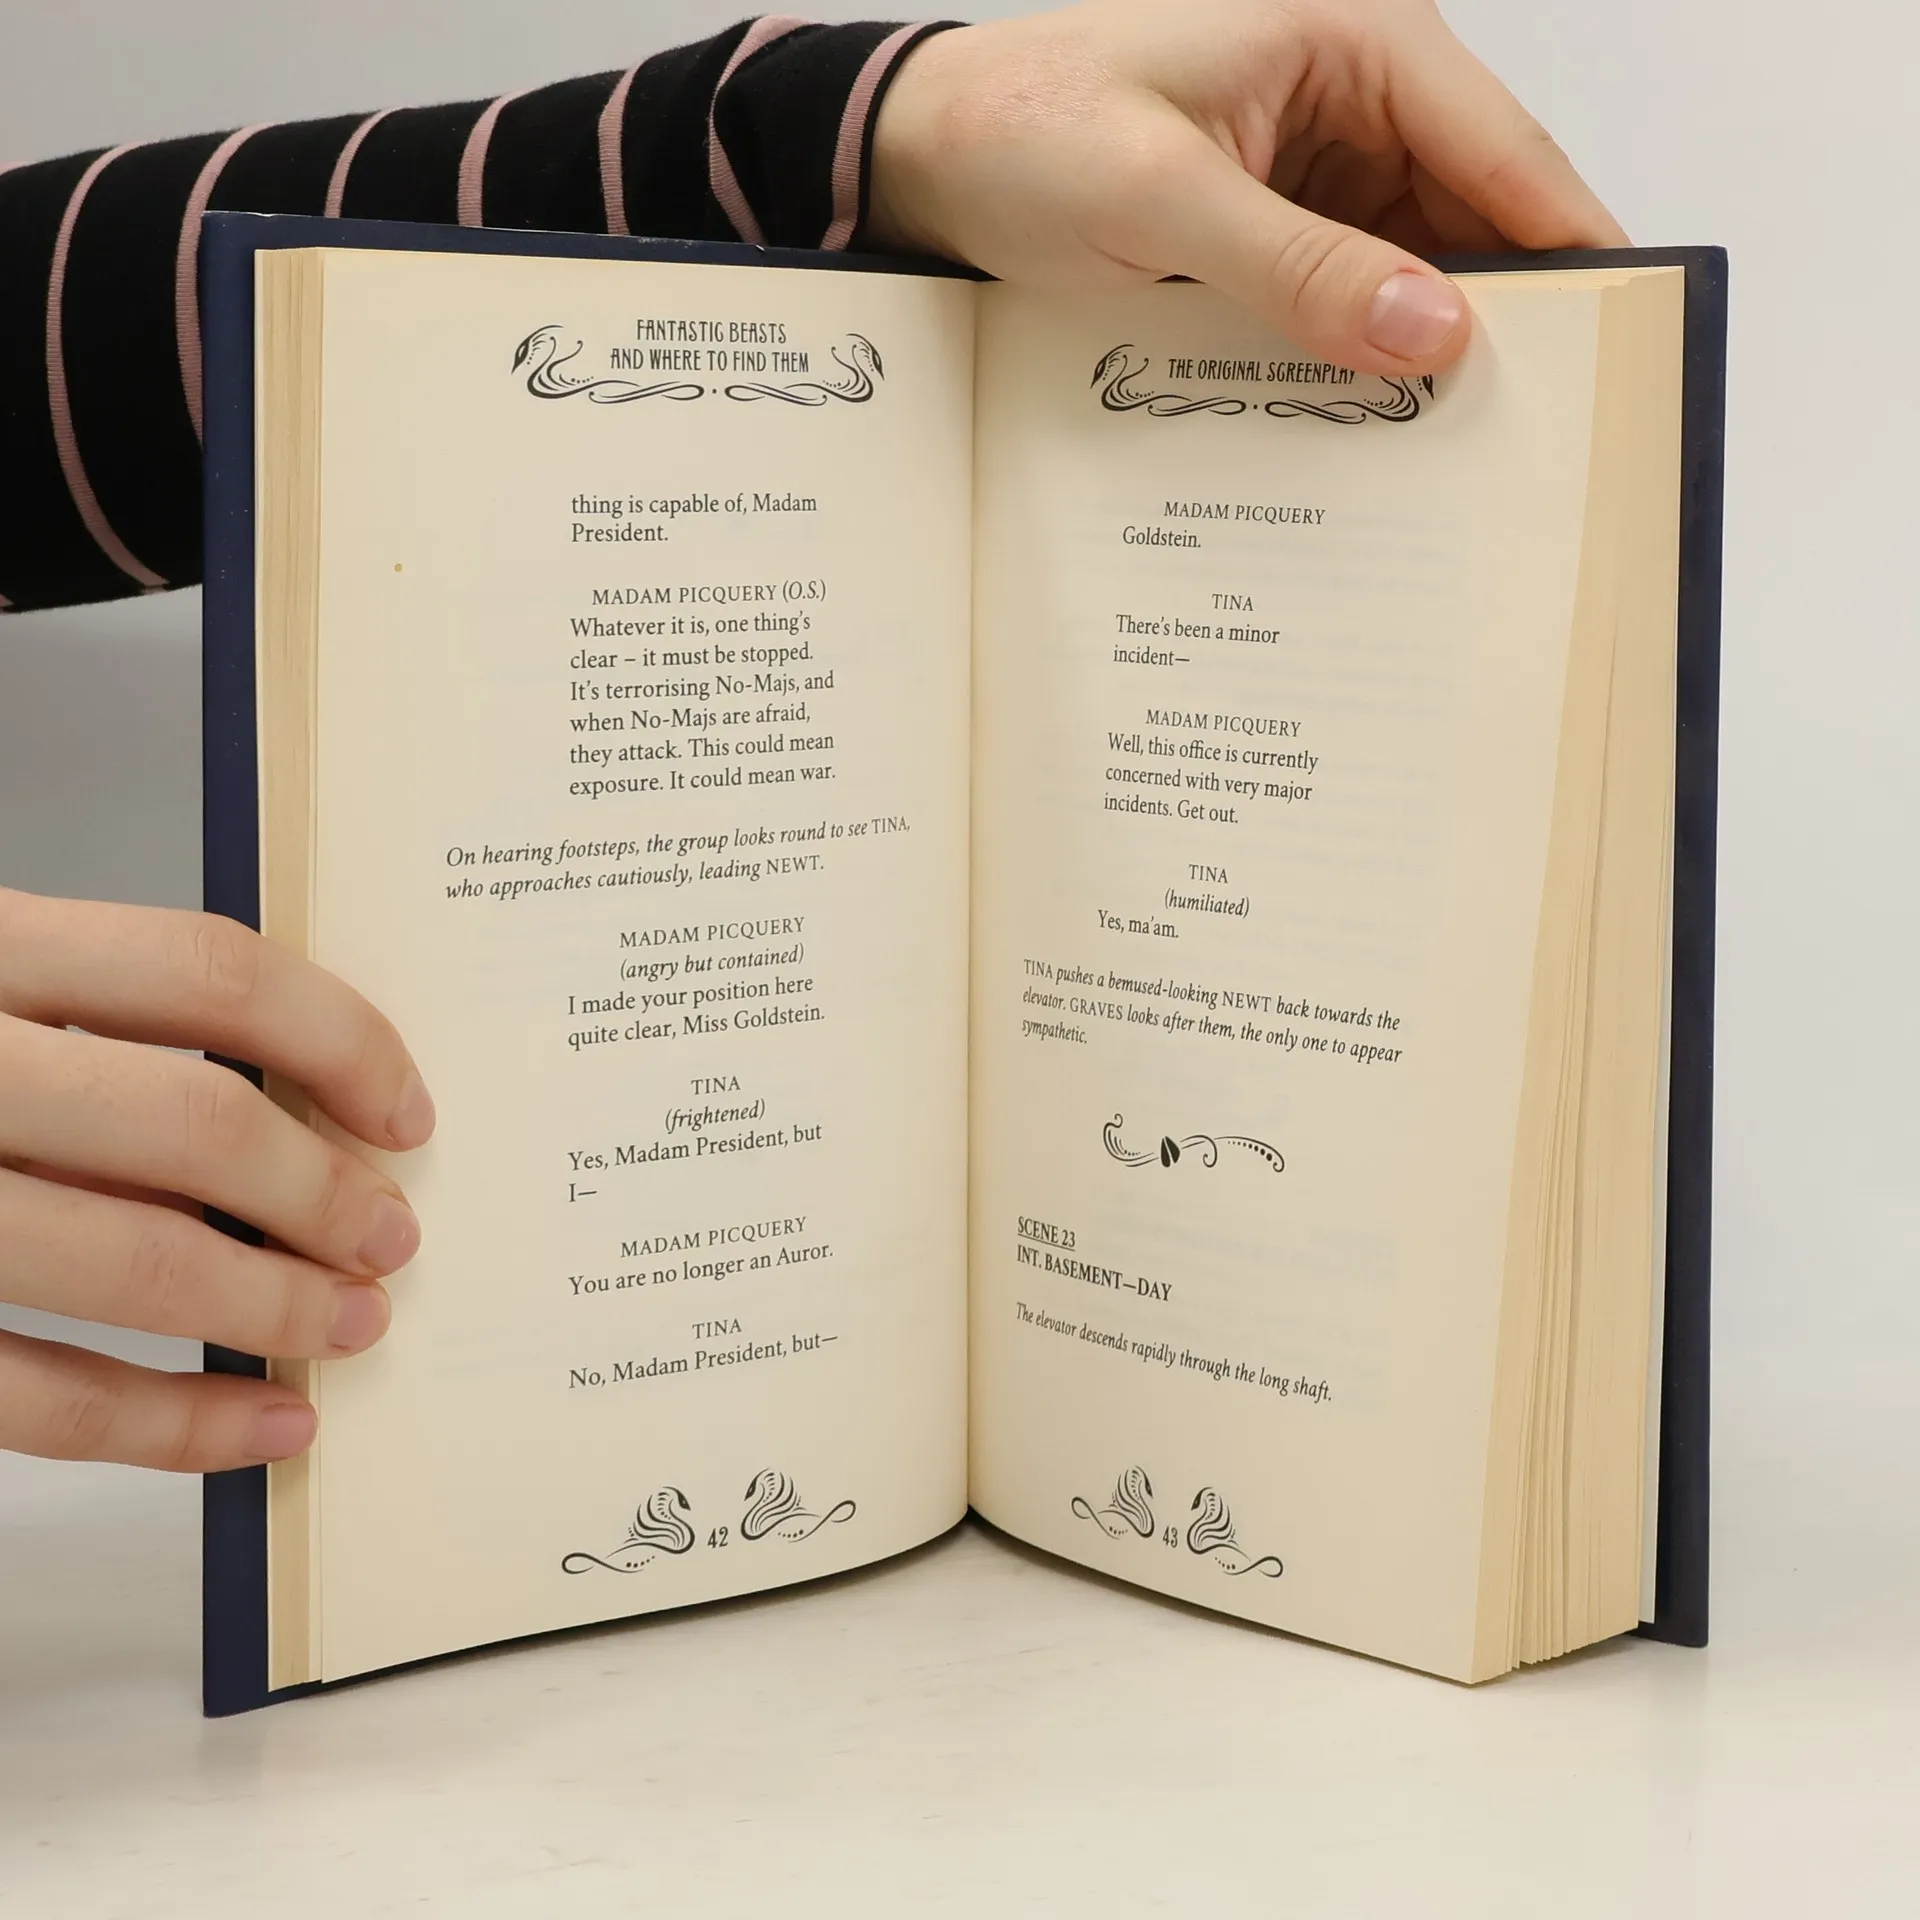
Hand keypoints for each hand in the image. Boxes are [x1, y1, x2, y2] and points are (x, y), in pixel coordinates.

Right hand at [0, 888, 432, 1471]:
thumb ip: (98, 1020)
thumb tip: (306, 1098)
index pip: (205, 971)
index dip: (340, 1042)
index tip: (406, 1109)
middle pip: (191, 1126)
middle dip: (322, 1193)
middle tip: (390, 1237)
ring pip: (130, 1267)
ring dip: (271, 1311)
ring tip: (349, 1328)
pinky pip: (44, 1400)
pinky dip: (178, 1425)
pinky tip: (265, 1427)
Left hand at [870, 0, 1626, 374]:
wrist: (929, 155)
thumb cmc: (1023, 131)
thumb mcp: (1158, 199)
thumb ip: (1295, 265)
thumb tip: (1433, 333)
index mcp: (1355, 41)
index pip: (1502, 152)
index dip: (1569, 248)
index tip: (1620, 344)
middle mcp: (1356, 95)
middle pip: (1474, 214)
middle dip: (1504, 314)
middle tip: (1540, 432)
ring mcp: (1320, 163)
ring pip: (1417, 263)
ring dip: (1429, 345)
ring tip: (1464, 448)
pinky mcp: (1279, 222)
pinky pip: (1352, 290)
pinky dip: (1364, 349)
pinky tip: (1374, 419)